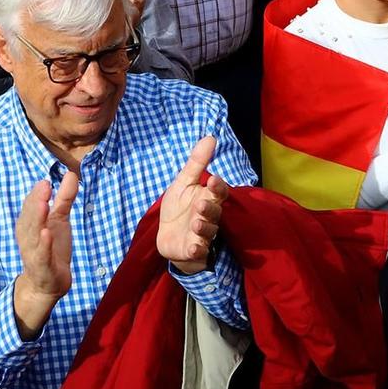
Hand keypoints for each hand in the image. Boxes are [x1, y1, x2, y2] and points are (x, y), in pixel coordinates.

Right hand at [13, 171, 78, 338]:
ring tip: (44, 206)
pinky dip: (43, 245)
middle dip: (36, 202)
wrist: (48, 284)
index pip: (30, 206)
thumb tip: (72, 174)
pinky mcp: (42, 267)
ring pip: (33, 235)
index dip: (37, 194)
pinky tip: (46, 234)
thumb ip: (64, 199)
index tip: (45, 181)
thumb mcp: (60, 220)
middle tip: (44, 186)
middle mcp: (28, 236)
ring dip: (37, 220)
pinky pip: (41, 256)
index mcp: (30, 223)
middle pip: (30, 218)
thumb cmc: (52, 247)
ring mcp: (34, 252)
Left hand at [156, 136, 229, 274]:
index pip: (219, 191)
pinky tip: (193, 247)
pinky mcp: (193, 250)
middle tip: (201, 204)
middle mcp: (208, 216)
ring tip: (196, 223)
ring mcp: (202, 234)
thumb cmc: (179, 207)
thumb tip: (210, 137)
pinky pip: (198, 251)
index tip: (213, 179)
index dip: (218, 186)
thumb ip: (197, 163)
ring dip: (204, 228)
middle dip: (210, 209)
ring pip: (208, 231)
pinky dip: (196, 250)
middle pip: (215, 212)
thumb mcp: (183, 183)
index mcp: (208, 198)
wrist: (168, 236)